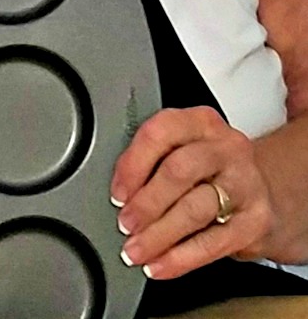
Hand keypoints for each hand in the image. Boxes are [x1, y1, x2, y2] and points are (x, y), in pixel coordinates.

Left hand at [110, 105, 273, 279]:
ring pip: (195, 209)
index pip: (160, 133)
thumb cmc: (211, 170)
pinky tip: (161, 264)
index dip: (133, 165)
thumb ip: (153, 160)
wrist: (269, 192)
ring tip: (137, 249)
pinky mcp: (257, 220)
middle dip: (146, 202)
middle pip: (178, 171)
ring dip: (159, 234)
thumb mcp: (184, 149)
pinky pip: (214, 243)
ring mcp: (246, 183)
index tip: (118, 193)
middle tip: (125, 223)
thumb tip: (119, 194)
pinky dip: (181, 258)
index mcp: (200, 122)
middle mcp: (226, 147)